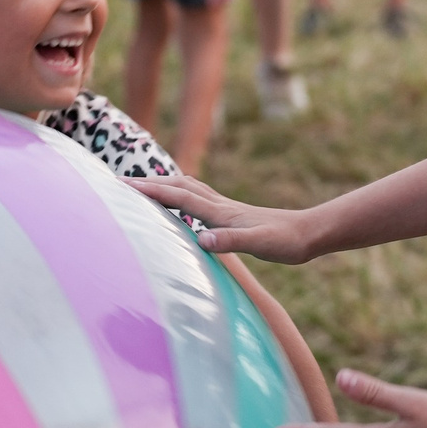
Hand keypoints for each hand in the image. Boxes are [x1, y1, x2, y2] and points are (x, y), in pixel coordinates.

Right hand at [130, 174, 325, 263]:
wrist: (308, 233)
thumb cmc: (285, 241)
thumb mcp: (260, 245)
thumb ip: (231, 240)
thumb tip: (202, 238)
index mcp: (220, 212)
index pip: (177, 196)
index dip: (149, 191)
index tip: (122, 186)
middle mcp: (219, 204)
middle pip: (177, 185)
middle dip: (148, 183)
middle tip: (119, 182)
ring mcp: (225, 207)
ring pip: (186, 187)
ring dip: (162, 183)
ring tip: (141, 185)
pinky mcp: (230, 213)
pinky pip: (197, 197)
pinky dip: (179, 193)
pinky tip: (179, 201)